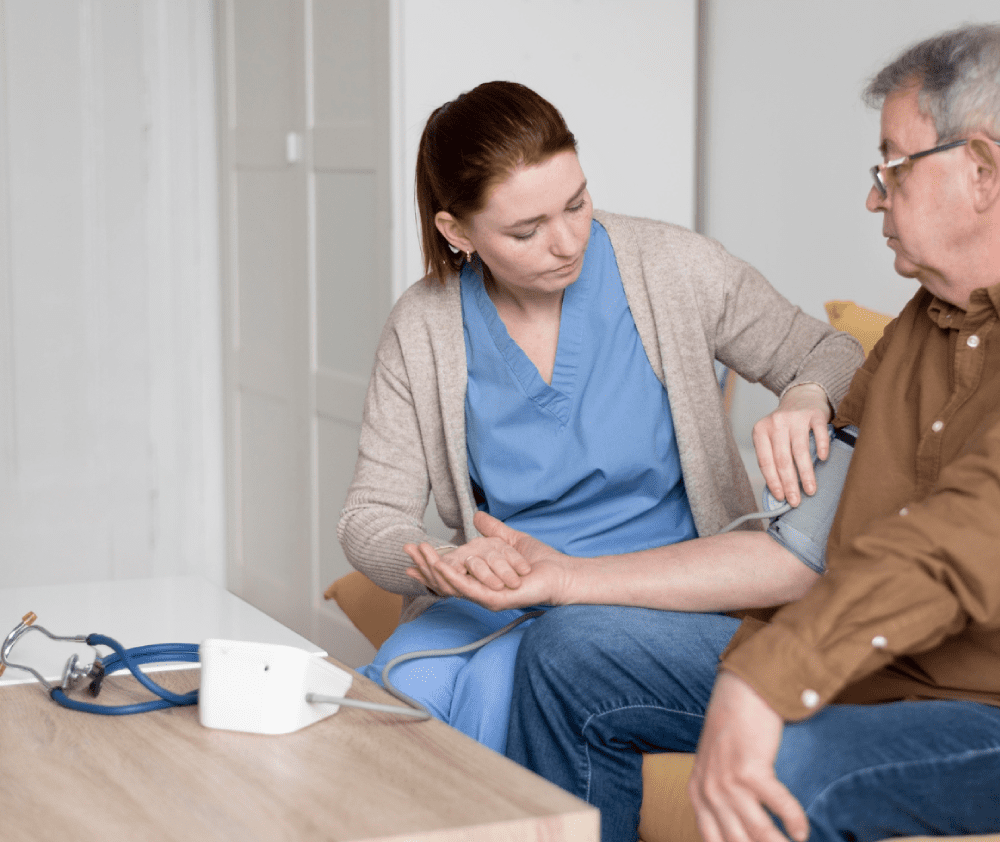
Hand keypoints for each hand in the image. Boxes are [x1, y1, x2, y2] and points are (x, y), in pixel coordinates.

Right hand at [404, 512, 571, 608]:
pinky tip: (441, 565)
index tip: (410, 555)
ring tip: (421, 552)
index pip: (448, 575)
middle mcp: (479, 592)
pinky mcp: (494, 600)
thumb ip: (493, 530)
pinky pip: (468, 589)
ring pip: (452, 585)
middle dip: (423, 564)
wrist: (561, 574)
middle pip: (443, 581)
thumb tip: (477, 516)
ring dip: (433, 568)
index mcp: (481, 581)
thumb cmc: (541, 563)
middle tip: (408, 548)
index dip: (427, 566)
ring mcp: (485, 598)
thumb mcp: (511, 540)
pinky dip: (453, 577)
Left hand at [688, 672, 807, 841]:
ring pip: (760, 834)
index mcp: (697, 794)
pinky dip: (794, 822)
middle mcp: (708, 792)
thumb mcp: (712, 767)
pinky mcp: (751, 771)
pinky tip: (801, 831)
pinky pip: (780, 807)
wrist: (740, 693)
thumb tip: (743, 833)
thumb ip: (718, 798)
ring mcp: (728, 782)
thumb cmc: (733, 731)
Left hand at [752, 383, 831, 506]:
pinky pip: (818, 433)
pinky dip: (821, 447)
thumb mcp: (772, 437)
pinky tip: (823, 460)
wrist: (802, 397)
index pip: (765, 461)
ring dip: (806, 473)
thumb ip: (773, 457)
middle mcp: (776, 423)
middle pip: (782, 459)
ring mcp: (795, 417)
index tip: (781, 497)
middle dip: (789, 483)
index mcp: (760, 431)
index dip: (773, 481)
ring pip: (799, 450)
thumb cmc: (785, 425)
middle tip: (796, 501)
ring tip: (810, 490)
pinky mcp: (814, 414)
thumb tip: (780, 491)